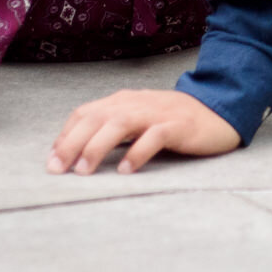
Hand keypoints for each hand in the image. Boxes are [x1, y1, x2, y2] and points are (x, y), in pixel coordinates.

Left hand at [48, 88, 240, 174]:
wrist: (219, 111)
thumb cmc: (174, 121)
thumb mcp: (138, 119)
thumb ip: (112, 129)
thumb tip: (77, 153)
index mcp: (123, 100)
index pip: (85, 113)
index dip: (65, 135)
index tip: (51, 161)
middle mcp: (137, 102)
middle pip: (97, 117)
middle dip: (72, 143)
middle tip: (57, 170)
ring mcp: (158, 112)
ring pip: (120, 122)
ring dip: (98, 146)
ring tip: (84, 170)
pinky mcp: (179, 125)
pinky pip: (154, 136)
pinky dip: (137, 152)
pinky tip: (126, 170)